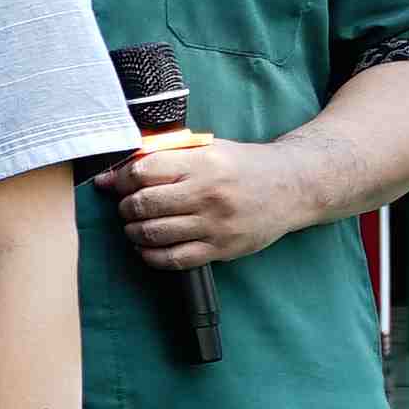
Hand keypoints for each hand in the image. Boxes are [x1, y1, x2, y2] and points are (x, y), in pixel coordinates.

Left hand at [102, 131, 310, 270]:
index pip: (143, 172)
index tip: (116, 183)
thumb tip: (115, 174)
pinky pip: (174, 259)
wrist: (294, 187)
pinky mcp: (223, 249)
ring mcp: (216, 224)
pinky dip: (151, 255)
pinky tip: (147, 247)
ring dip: (133, 231)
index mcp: (203, 163)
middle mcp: (209, 194)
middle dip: (125, 207)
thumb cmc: (244, 166)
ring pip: (154, 233)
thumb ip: (165, 156)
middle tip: (127, 206)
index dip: (121, 179)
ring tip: (135, 225)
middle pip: (143, 204)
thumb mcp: (209, 149)